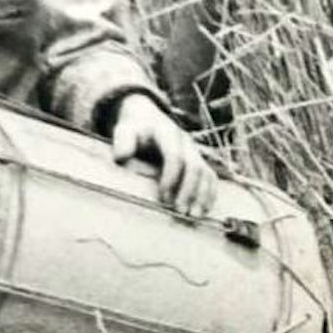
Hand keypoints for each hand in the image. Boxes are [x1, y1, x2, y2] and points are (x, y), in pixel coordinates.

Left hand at [110, 92, 217, 216]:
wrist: (147, 117)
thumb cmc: (135, 127)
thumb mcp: (124, 129)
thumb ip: (123, 142)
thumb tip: (122, 158)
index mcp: (168, 132)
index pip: (175, 156)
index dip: (171, 177)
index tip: (163, 196)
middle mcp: (185, 141)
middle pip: (194, 166)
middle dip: (188, 190)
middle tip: (180, 211)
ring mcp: (194, 151)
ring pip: (205, 173)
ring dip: (202, 195)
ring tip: (194, 215)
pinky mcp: (197, 160)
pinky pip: (210, 176)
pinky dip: (209, 193)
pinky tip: (204, 208)